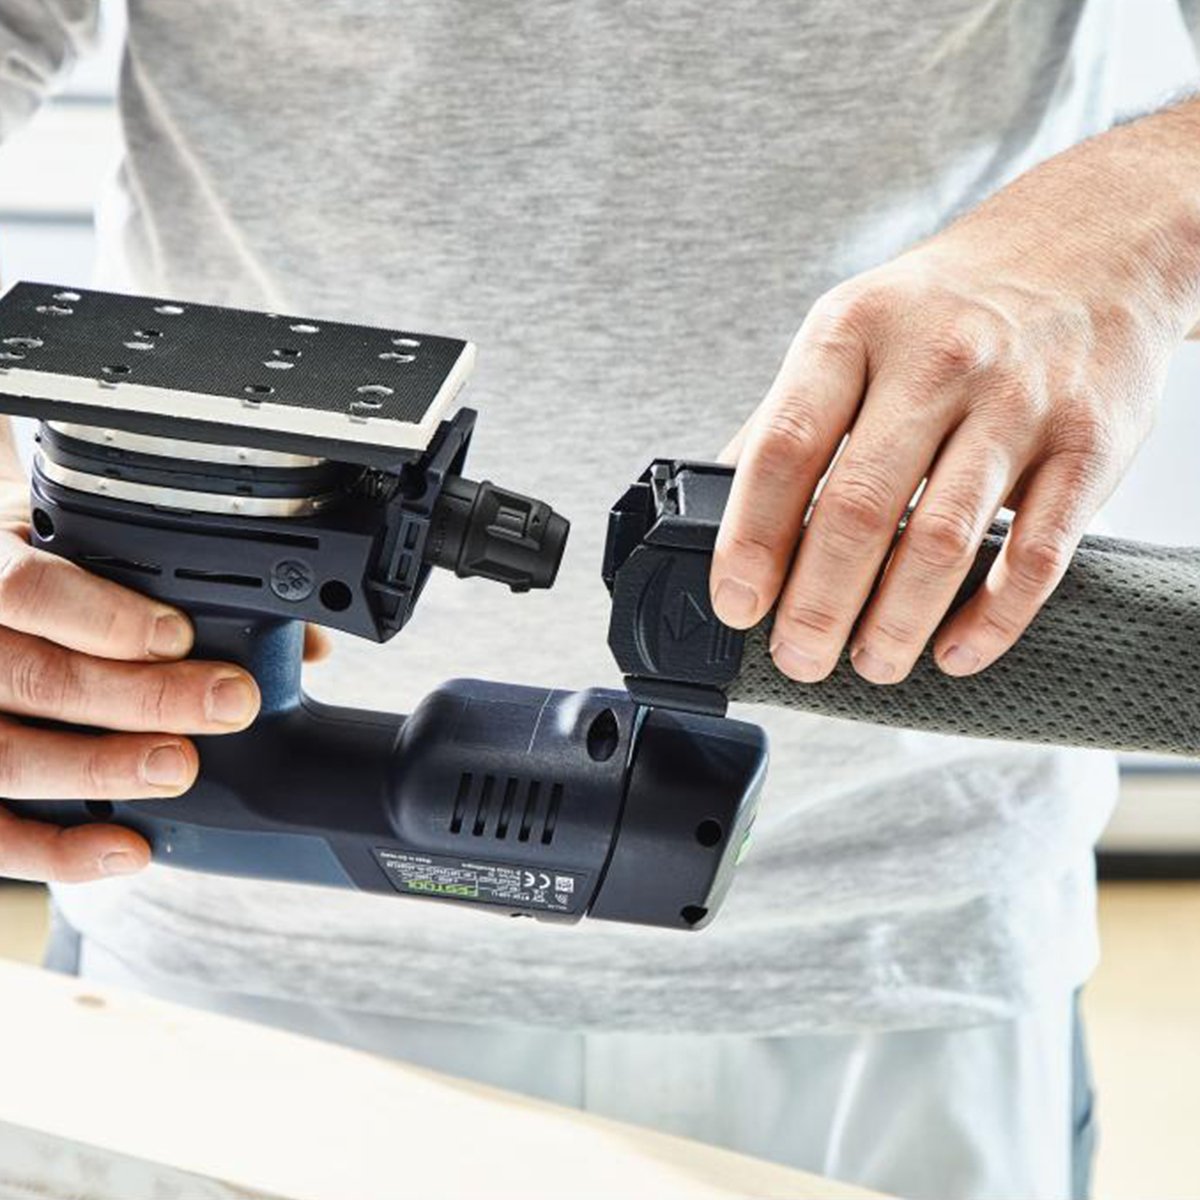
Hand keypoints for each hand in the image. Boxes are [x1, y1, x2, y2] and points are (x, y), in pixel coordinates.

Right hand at [0, 468, 265, 882]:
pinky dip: (57, 850)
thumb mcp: (79, 556)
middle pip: (38, 678)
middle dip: (142, 696)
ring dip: (103, 768)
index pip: (25, 590)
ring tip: (180, 767)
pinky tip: (128, 848)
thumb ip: (169, 588)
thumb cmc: (37, 588)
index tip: (181, 635)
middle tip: (226, 703)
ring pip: (9, 756)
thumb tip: (301, 646)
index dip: (106, 617)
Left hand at [711, 99, 1199, 684]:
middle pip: (859, 509)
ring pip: (942, 540)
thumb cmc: (947, 305)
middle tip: (800, 657)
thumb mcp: (850, 328)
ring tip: (871, 662)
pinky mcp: (1089, 443)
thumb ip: (788, 417)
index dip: (751, 539)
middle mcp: (936, 361)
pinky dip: (990, 618)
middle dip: (818, 605)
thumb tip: (718, 507)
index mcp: (854, 331)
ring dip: (895, 623)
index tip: (737, 603)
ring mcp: (1018, 401)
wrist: (1088, 244)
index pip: (785, 447)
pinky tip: (955, 650)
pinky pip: (1038, 553)